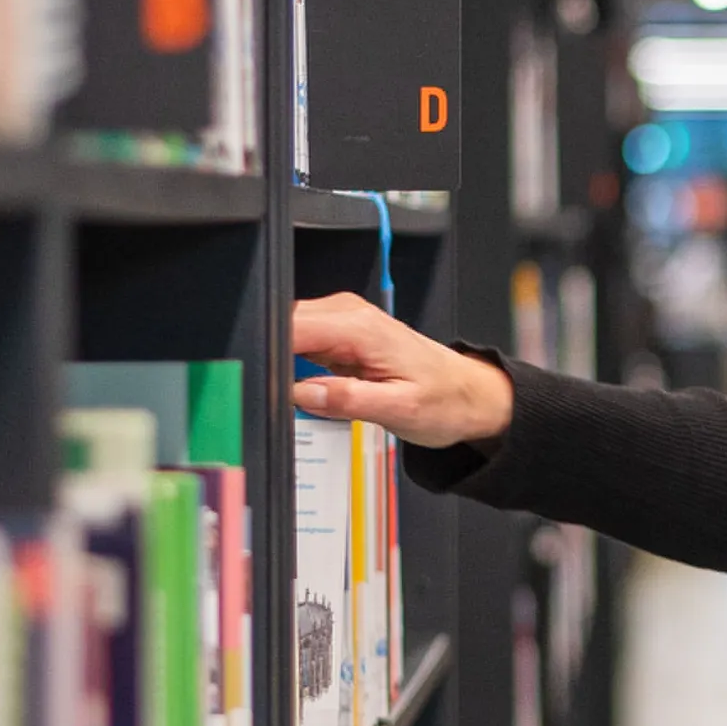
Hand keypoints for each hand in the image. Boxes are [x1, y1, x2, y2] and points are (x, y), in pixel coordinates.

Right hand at [289, 292, 514, 447]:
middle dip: (269, 357)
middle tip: (268, 395)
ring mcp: (343, 321)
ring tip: (289, 392)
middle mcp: (349, 315)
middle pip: (283, 324)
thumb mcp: (399, 410)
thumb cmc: (444, 401)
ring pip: (287, 331)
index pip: (293, 327)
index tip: (258, 381)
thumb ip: (348, 401)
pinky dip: (291, 362)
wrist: (468, 394)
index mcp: (360, 328)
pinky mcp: (340, 334)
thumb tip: (302, 393)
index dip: (268, 353)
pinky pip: (301, 341)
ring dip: (279, 361)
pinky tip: (301, 384)